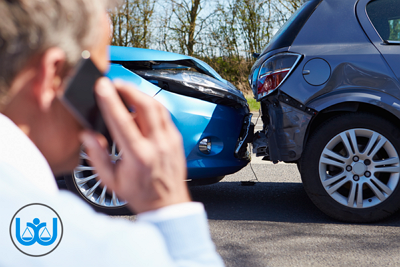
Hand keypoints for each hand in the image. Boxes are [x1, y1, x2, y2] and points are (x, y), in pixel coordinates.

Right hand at [80, 78, 190, 213]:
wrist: (167, 204)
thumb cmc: (140, 194)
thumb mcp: (111, 180)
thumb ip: (97, 156)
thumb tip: (87, 135)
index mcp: (138, 156)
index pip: (122, 120)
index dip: (110, 100)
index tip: (102, 86)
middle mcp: (157, 145)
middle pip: (145, 105)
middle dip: (128, 89)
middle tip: (115, 84)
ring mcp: (170, 140)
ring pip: (158, 106)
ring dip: (140, 94)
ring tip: (126, 91)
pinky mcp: (176, 139)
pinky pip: (164, 115)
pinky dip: (151, 106)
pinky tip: (141, 107)